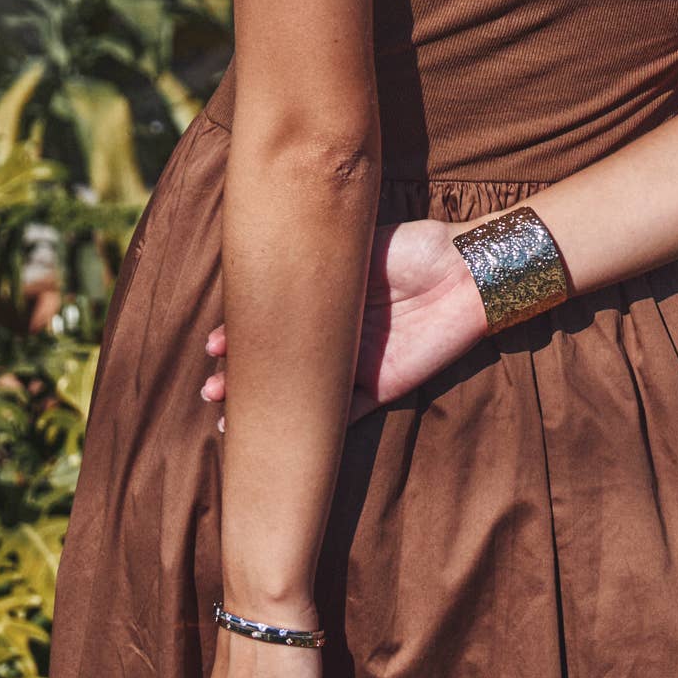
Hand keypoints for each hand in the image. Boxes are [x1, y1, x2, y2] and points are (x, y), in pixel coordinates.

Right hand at [200, 218, 488, 422]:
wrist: (466, 270)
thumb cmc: (415, 248)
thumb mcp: (358, 243)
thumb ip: (319, 257)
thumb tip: (270, 250)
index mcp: (329, 300)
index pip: (276, 322)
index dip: (242, 334)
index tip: (215, 344)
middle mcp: (339, 335)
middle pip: (282, 362)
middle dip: (243, 377)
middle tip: (212, 390)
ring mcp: (359, 364)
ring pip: (305, 392)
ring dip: (270, 406)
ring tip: (231, 417)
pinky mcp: (384, 386)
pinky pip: (345, 413)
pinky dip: (316, 426)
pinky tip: (284, 433)